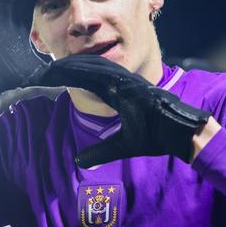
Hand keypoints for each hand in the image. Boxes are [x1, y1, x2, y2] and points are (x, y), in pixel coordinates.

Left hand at [40, 54, 211, 166]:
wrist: (179, 133)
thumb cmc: (156, 137)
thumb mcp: (122, 147)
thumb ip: (101, 151)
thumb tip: (80, 160)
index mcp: (118, 95)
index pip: (90, 83)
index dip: (72, 79)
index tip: (52, 78)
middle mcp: (121, 85)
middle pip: (89, 72)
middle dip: (68, 69)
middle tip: (46, 69)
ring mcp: (127, 83)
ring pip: (96, 69)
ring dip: (75, 66)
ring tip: (54, 65)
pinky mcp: (132, 85)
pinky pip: (107, 74)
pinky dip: (90, 70)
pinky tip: (75, 67)